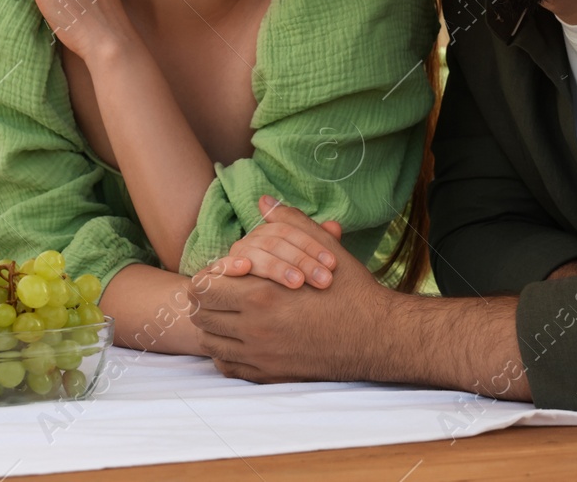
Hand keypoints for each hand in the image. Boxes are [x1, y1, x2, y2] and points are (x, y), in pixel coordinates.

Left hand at [192, 202, 391, 382]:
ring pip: (209, 343)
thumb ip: (288, 222)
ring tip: (231, 313)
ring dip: (214, 326)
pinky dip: (227, 352)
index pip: (202, 287)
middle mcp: (253, 330)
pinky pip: (226, 366)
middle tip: (225, 290)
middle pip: (199, 316)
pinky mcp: (268, 376)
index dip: (209, 275)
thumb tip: (262, 201)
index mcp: (260, 296)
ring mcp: (259, 357)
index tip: (226, 272)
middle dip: (208, 299)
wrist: (377, 338)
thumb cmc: (351, 291)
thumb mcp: (322, 248)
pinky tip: (243, 338)